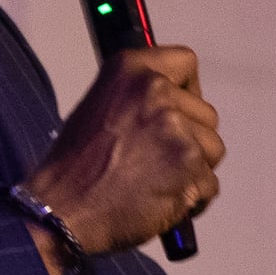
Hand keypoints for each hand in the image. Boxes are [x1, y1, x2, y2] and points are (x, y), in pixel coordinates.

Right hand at [20, 45, 221, 266]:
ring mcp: (176, 129)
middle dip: (192, 139)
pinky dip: (193, 199)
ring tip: (158, 182)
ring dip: (194, 169)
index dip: (188, 90)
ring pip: (213, 149)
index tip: (180, 110)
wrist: (62, 211)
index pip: (185, 63)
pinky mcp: (189, 166)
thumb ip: (139, 98)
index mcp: (131, 70)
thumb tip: (173, 104)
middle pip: (207, 113)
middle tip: (158, 160)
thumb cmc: (74, 169)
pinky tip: (162, 201)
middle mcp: (156, 92)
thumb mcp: (99, 106)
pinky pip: (210, 184)